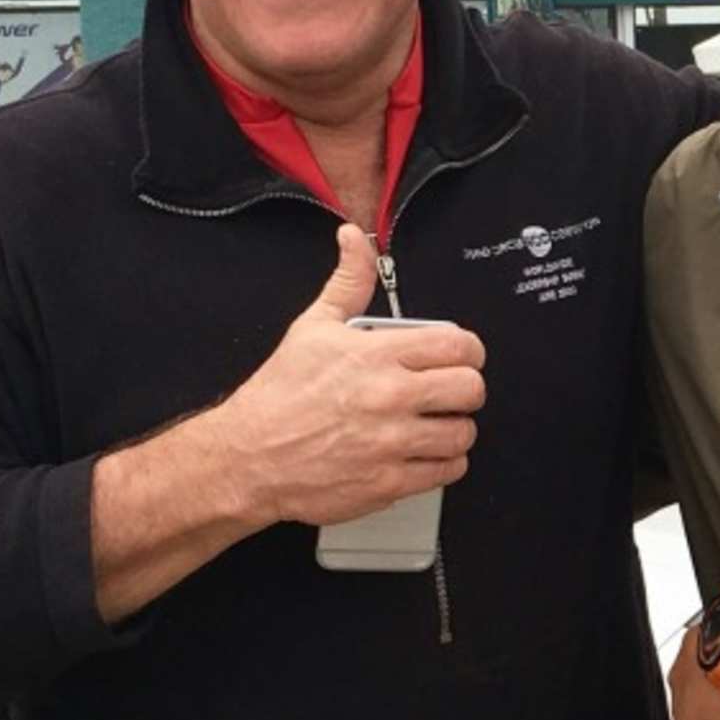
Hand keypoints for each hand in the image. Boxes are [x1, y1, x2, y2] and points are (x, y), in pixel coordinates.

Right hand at [206, 223, 485, 527]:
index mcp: (376, 355)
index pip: (458, 345)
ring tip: (435, 422)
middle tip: (449, 390)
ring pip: (463, 432)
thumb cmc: (280, 394)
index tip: (461, 356)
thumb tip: (353, 238)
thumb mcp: (313, 326)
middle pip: (471, 389)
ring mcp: (391, 443)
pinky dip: (444, 462)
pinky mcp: (388, 481)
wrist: (249, 456)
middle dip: (466, 388)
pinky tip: (425, 451)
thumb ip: (349, 281)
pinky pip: (446, 470)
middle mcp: (389, 397)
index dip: (469, 350)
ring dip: (456, 427)